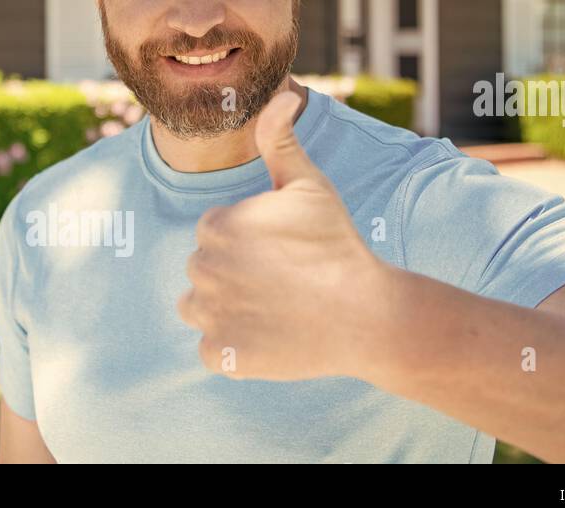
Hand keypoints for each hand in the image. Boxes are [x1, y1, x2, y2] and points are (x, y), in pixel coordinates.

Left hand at [177, 90, 402, 381]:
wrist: (365, 315)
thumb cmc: (337, 246)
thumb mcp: (310, 185)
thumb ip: (281, 140)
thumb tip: (278, 96)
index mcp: (216, 225)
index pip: (214, 232)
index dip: (248, 241)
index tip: (281, 251)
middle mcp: (203, 269)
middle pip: (204, 269)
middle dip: (234, 272)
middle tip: (282, 280)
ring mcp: (210, 315)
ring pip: (199, 307)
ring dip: (225, 308)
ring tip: (271, 307)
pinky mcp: (219, 355)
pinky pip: (210, 349)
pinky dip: (232, 348)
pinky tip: (268, 337)